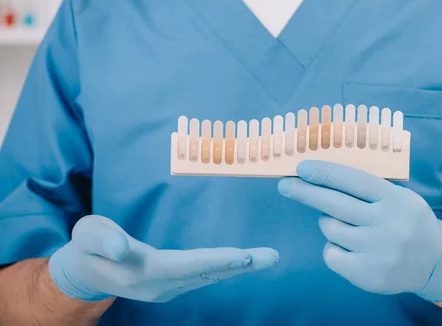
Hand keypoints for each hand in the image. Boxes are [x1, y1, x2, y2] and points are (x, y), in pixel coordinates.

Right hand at [49, 215, 278, 302]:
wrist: (86, 272)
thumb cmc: (87, 247)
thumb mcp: (85, 236)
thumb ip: (102, 239)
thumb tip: (121, 247)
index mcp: (141, 273)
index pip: (183, 266)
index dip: (213, 261)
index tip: (242, 256)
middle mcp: (160, 286)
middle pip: (205, 274)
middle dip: (239, 265)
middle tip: (271, 257)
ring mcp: (168, 288)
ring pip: (209, 277)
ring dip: (240, 268)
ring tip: (268, 258)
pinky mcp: (173, 285)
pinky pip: (205, 276)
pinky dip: (227, 268)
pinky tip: (245, 261)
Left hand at [278, 161, 441, 301]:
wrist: (435, 261)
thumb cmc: (408, 221)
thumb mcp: (399, 196)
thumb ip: (369, 188)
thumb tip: (323, 173)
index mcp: (395, 199)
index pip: (353, 180)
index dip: (325, 172)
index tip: (301, 167)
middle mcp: (387, 224)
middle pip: (334, 203)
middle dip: (305, 192)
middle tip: (285, 185)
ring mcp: (377, 250)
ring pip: (330, 229)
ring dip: (328, 223)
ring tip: (345, 224)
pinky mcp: (367, 273)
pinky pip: (331, 254)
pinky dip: (333, 247)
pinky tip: (349, 247)